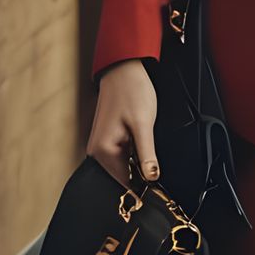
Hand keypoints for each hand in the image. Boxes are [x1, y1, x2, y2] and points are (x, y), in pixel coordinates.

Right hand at [87, 59, 159, 187]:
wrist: (124, 69)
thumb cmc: (132, 91)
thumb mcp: (144, 124)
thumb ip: (147, 155)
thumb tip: (151, 179)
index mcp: (102, 151)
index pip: (124, 183)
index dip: (142, 185)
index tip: (157, 184)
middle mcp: (96, 152)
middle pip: (123, 176)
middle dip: (139, 172)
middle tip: (153, 157)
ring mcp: (100, 145)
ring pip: (123, 165)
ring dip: (137, 161)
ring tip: (144, 141)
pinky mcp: (106, 140)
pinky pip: (121, 155)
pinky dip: (133, 152)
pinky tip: (139, 139)